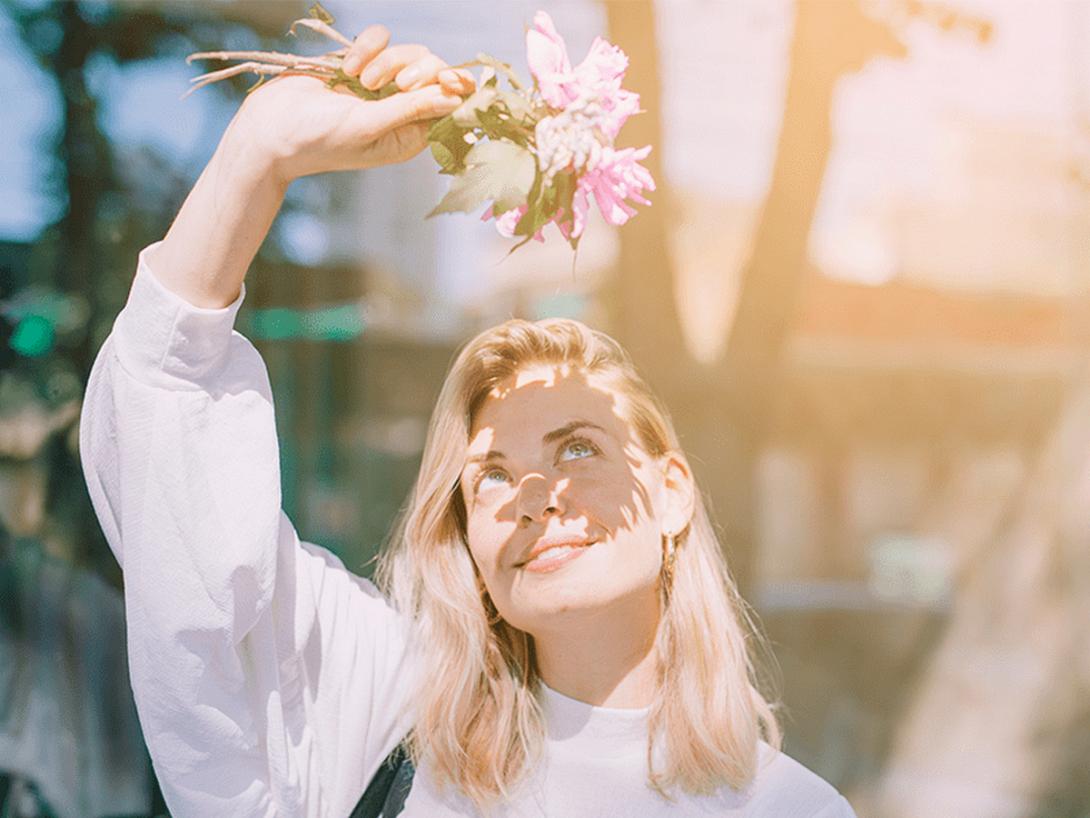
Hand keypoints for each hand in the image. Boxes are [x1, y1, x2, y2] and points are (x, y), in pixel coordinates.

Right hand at [231, 25, 475, 182]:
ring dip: (386, 60)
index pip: (450, 105)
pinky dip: (366, 47)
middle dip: (418, 70)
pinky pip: (380, 39)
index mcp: (411, 134)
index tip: (451, 77)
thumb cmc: (319, 140)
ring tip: (360, 81)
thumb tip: (456, 98)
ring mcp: (380, 85)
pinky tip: (346, 68)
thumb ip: (412, 110)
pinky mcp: (360, 63)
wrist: (269, 129)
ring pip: (408, 52)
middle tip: (397, 84)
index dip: (457, 88)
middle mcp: (401, 110)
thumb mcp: (369, 127)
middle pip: (434, 71)